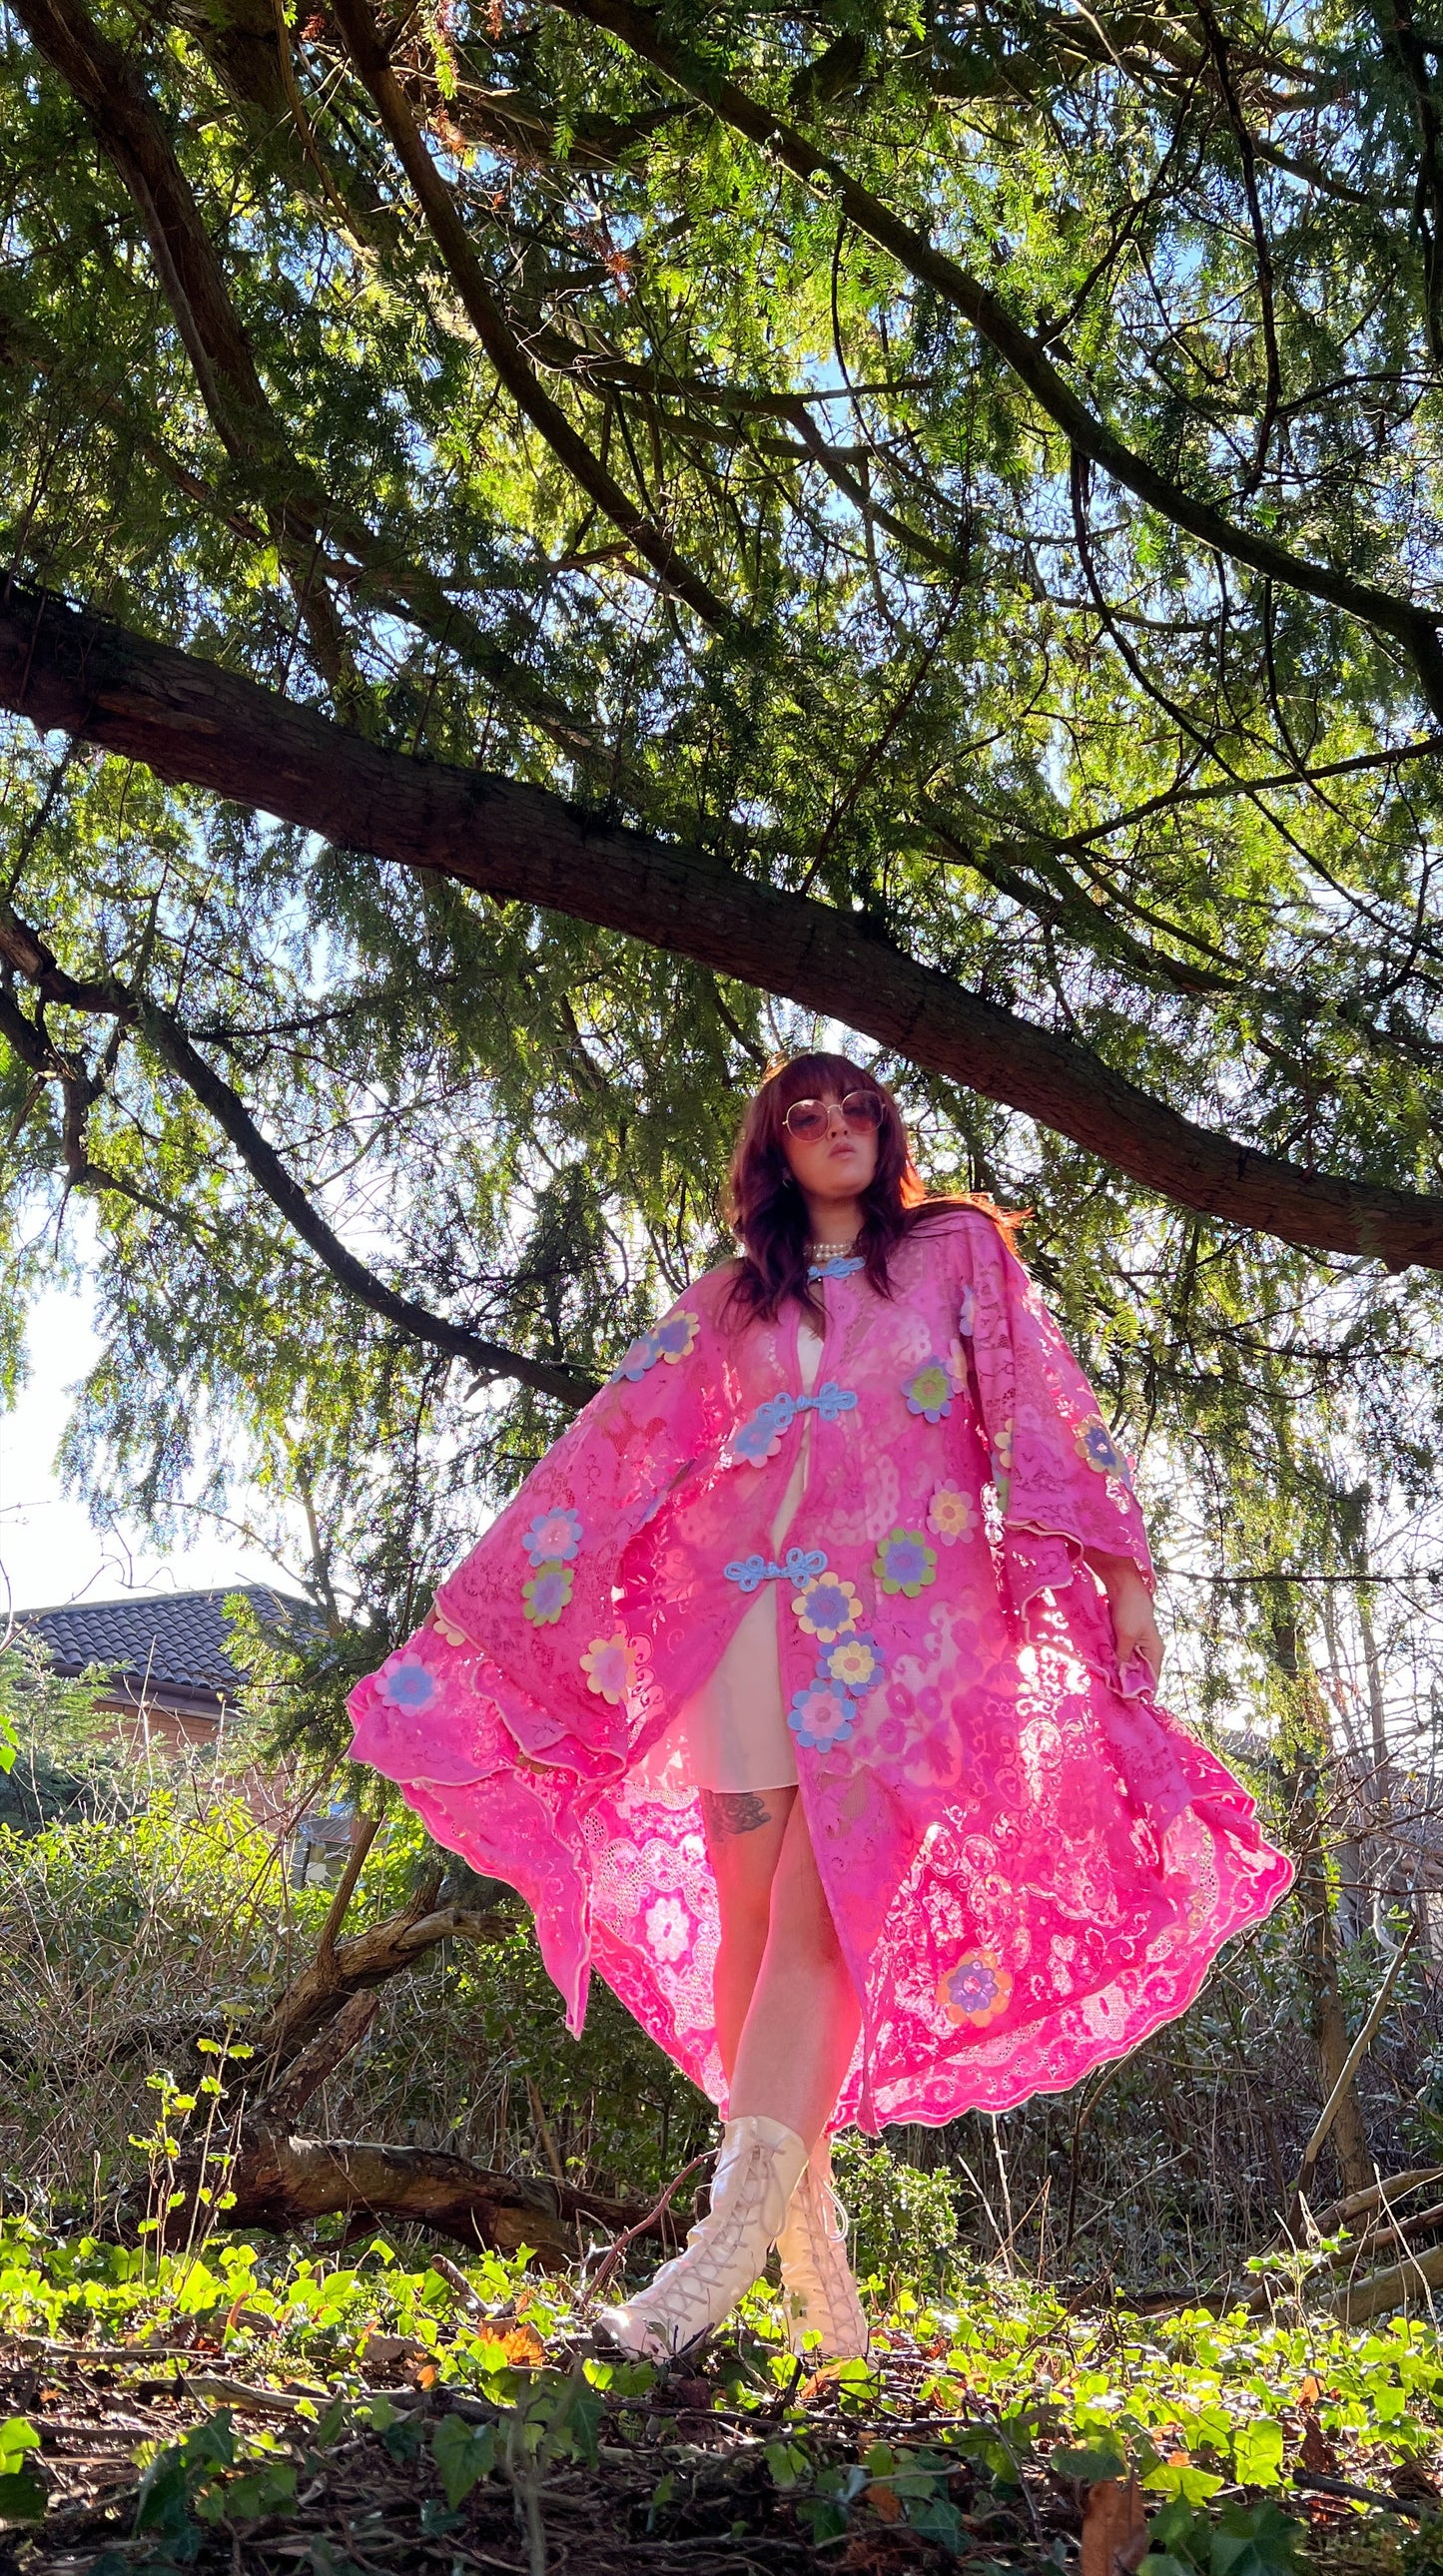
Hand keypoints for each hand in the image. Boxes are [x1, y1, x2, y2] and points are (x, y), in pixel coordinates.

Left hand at [1083, 1549, 1163, 1686]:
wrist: (1123, 1583)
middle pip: (1140, 1674)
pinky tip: (1106, 1671)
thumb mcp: (1127, 1636)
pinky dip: (1114, 1663)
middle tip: (1116, 1699)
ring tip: (1110, 1689)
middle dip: (1129, 1685)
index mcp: (1155, 1650)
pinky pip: (1120, 1656)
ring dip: (1120, 1675)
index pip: (1152, 1679)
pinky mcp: (1124, 1638)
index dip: (1142, 1692)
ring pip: (1129, 1666)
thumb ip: (1124, 1658)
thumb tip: (1122, 1680)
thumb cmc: (1130, 1608)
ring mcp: (1136, 1644)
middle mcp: (1148, 1650)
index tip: (1131, 1705)